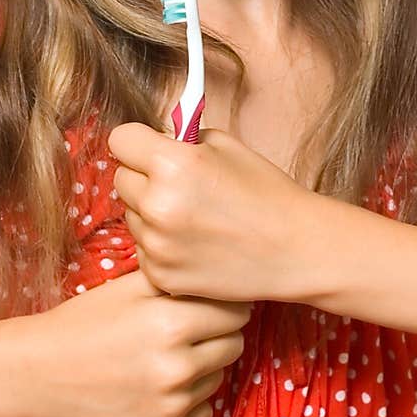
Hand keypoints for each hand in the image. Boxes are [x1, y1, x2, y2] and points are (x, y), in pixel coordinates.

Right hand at [4, 268, 250, 416]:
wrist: (41, 373)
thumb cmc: (87, 321)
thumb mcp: (131, 286)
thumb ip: (180, 279)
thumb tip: (224, 276)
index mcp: (172, 323)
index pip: (236, 313)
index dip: (224, 305)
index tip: (208, 305)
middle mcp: (178, 368)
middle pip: (234, 346)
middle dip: (217, 335)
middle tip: (185, 330)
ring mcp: (172, 406)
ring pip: (218, 379)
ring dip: (202, 368)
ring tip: (161, 357)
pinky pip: (202, 412)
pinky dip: (187, 400)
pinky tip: (155, 386)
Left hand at [108, 122, 312, 302]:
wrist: (296, 249)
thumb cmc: (266, 192)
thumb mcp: (226, 146)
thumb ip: (182, 140)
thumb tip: (153, 141)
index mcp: (172, 164)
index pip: (120, 140)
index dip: (137, 142)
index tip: (149, 149)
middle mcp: (157, 204)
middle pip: (122, 179)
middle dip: (143, 177)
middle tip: (178, 185)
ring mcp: (157, 245)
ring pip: (132, 216)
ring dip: (151, 213)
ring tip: (193, 218)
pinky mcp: (162, 276)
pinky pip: (144, 249)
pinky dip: (162, 245)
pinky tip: (196, 243)